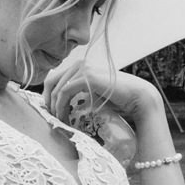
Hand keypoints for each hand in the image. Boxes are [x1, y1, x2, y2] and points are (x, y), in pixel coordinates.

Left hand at [44, 48, 158, 128]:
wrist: (137, 97)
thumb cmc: (118, 98)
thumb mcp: (93, 94)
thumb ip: (78, 92)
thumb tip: (60, 102)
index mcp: (80, 66)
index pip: (54, 78)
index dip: (47, 95)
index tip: (50, 111)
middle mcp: (80, 64)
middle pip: (51, 82)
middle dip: (48, 101)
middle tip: (50, 117)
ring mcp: (83, 69)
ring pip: (56, 88)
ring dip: (54, 107)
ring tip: (58, 121)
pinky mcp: (86, 77)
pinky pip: (64, 92)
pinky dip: (60, 106)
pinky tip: (63, 117)